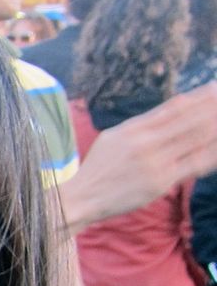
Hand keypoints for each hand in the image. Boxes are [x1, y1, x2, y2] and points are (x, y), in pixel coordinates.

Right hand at [60, 80, 216, 230]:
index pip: (174, 107)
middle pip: (189, 120)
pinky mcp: (160, 181)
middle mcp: (145, 142)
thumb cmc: (99, 168)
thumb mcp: (115, 137)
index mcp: (134, 128)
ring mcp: (154, 162)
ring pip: (195, 139)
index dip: (199, 97)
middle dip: (212, 108)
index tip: (215, 88)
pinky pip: (193, 164)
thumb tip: (178, 103)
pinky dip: (211, 154)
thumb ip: (147, 121)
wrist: (80, 198)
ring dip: (215, 126)